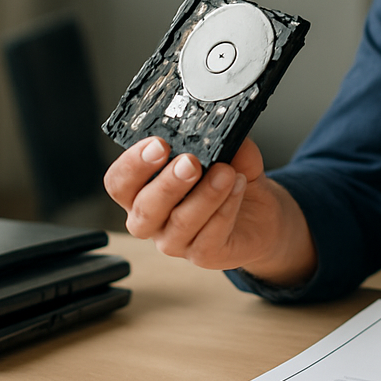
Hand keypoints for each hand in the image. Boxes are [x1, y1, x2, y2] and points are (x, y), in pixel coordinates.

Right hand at [103, 136, 316, 285]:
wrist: (260, 215)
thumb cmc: (231, 180)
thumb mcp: (227, 152)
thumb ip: (219, 140)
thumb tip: (220, 125)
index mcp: (144, 189)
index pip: (119, 182)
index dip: (132, 165)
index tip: (157, 144)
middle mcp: (153, 219)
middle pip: (144, 208)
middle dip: (166, 183)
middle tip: (190, 162)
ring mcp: (176, 241)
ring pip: (180, 222)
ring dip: (204, 194)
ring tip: (225, 172)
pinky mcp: (204, 255)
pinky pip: (210, 235)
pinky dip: (225, 208)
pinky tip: (238, 186)